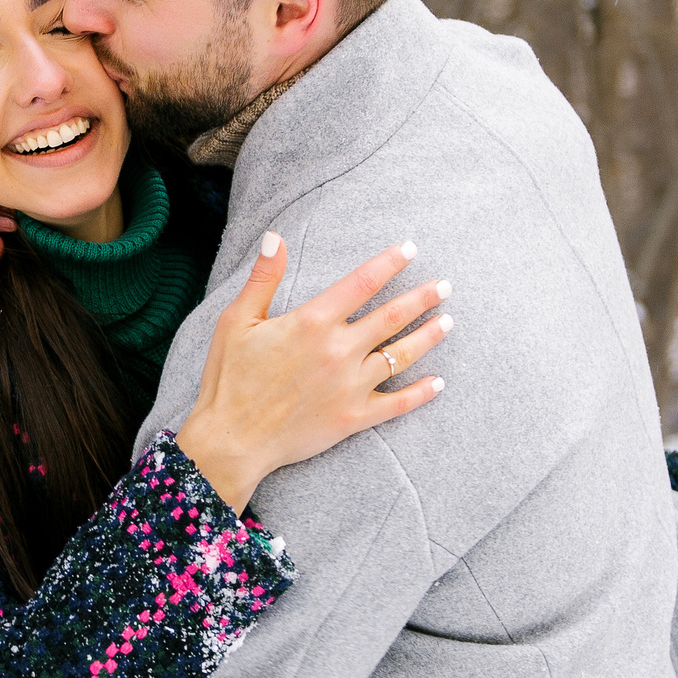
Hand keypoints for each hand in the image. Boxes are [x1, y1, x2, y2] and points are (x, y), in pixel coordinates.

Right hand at [175, 235, 449, 513]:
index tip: (410, 249)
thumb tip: (275, 237)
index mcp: (312, 322)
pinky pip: (397, 403)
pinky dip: (421, 393)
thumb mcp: (237, 321)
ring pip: (401, 355)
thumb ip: (263, 278)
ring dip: (428, 337)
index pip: (362, 282)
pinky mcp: (353, 418)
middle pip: (392, 316)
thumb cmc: (230, 379)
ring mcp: (350, 386)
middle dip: (422, 298)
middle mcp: (338, 350)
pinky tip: (439, 383)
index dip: (389, 262)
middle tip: (444, 286)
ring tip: (447, 322)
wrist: (232, 440)